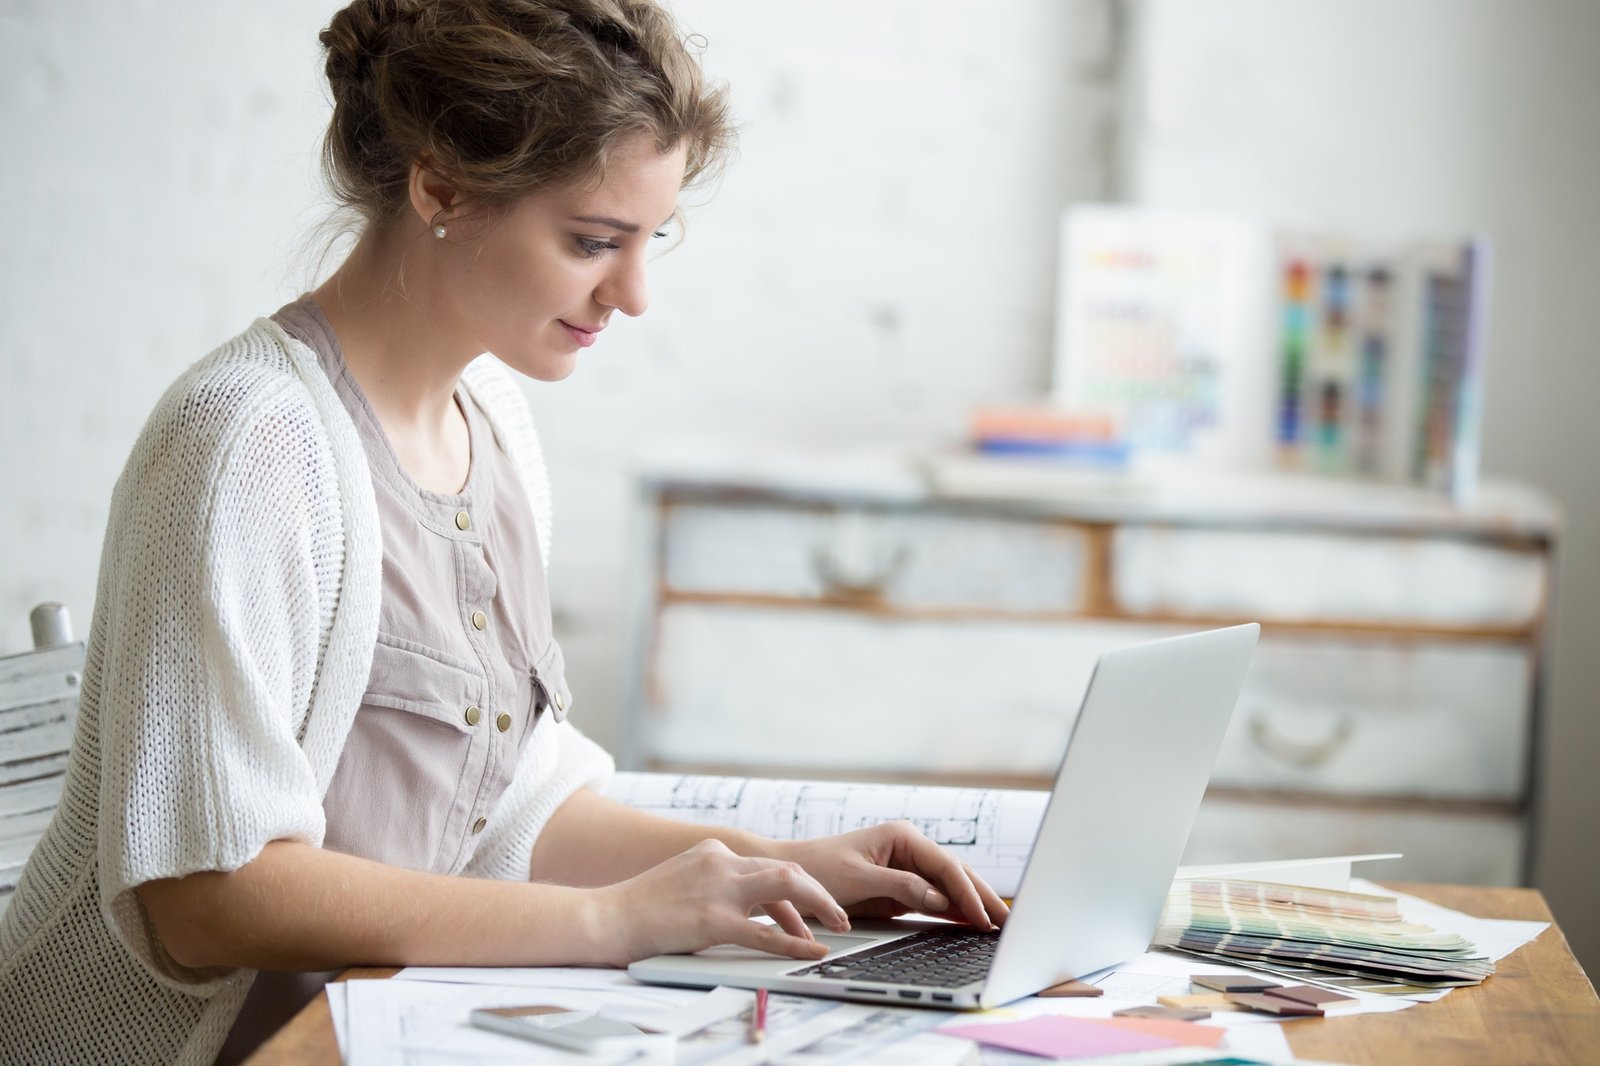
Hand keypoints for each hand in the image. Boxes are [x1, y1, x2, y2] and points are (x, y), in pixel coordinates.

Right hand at [591, 839, 851, 966]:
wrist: (605, 917)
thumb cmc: (641, 908)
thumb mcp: (683, 882)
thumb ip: (716, 885)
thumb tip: (750, 908)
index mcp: (714, 851)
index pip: (769, 867)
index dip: (796, 893)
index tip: (809, 914)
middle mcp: (720, 861)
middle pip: (787, 870)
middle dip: (819, 894)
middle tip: (840, 917)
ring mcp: (717, 889)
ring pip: (786, 887)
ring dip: (819, 908)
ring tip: (837, 929)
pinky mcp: (711, 919)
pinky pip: (765, 932)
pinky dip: (795, 943)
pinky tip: (812, 951)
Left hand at [778, 821, 1009, 929]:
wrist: (792, 875)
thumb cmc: (818, 870)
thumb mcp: (859, 879)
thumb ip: (901, 887)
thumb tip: (939, 899)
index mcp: (903, 837)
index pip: (946, 866)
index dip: (968, 893)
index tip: (983, 917)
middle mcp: (910, 847)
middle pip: (957, 873)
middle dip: (983, 897)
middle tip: (1008, 922)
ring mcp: (909, 866)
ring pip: (950, 886)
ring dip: (974, 904)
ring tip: (1000, 925)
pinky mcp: (903, 884)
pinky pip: (936, 897)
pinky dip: (955, 910)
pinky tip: (972, 923)